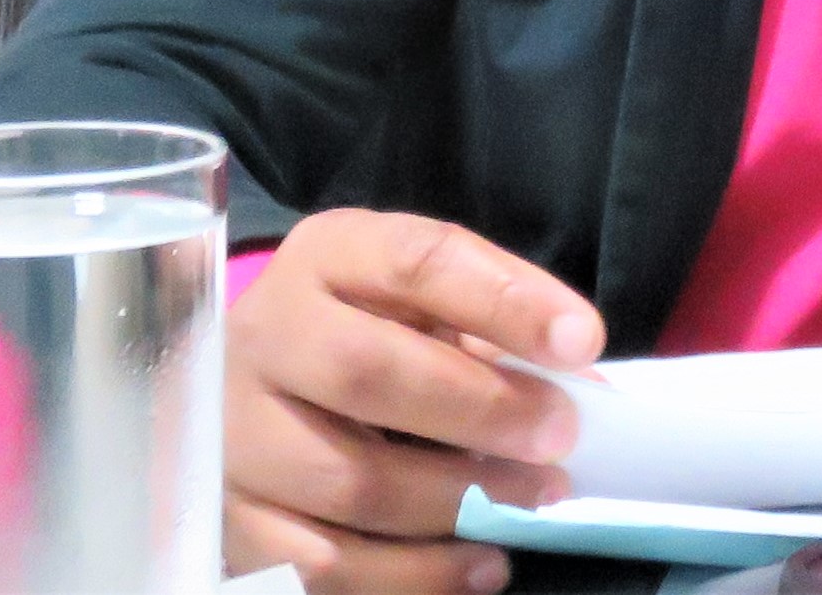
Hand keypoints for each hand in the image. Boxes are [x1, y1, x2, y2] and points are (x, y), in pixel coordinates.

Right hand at [223, 208, 605, 593]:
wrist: (251, 390)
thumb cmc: (366, 335)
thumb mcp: (419, 305)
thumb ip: (494, 332)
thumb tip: (589, 392)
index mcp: (325, 258)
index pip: (415, 260)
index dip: (505, 299)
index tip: (581, 340)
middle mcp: (265, 336)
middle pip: (367, 370)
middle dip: (481, 409)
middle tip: (558, 437)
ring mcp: (235, 434)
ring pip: (351, 482)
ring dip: (460, 502)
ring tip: (532, 503)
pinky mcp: (232, 523)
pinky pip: (327, 564)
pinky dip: (417, 574)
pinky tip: (479, 563)